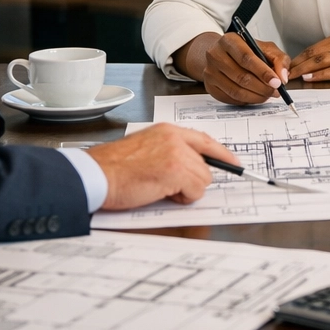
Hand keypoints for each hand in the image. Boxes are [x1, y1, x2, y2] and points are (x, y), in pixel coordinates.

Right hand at [88, 124, 241, 209]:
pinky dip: (183, 198)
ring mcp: (177, 153)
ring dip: (186, 190)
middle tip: (178, 188)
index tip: (234, 163)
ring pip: (203, 178)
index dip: (221, 153)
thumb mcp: (145, 148)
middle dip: (196, 179)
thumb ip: (169, 151)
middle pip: (207, 162)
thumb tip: (188, 168)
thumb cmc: (112, 168)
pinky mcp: (176, 171)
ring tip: (160, 189)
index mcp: (167, 131)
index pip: (204, 139)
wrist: (96, 175)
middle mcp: (175, 138)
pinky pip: (196, 190)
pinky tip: (161, 194)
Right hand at [198, 32, 292, 105]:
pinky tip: (254, 96)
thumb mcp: (265, 48)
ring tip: (267, 94)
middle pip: (241, 77)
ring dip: (256, 96)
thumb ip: (279, 59)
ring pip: (236, 91)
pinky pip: (230, 98)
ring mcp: (210, 72)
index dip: (263, 72)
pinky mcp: (210, 86)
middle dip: (262, 87)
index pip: (246, 58)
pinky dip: (246, 100)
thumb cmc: (245, 50)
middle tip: (275, 91)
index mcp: (229, 40)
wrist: (222, 54)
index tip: (277, 82)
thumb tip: (283, 77)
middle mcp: (215, 55)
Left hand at [291, 31, 329, 82]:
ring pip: (321, 61)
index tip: (288, 65)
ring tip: (291, 77)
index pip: (315, 46)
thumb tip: (325, 61)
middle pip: (314, 53)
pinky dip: (320, 75)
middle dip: (296, 64)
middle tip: (282, 73)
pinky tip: (311, 79)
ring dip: (304, 70)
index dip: (300, 57)